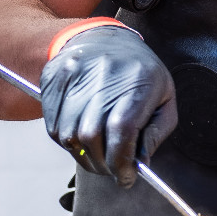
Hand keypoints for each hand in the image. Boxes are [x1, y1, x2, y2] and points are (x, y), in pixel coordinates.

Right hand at [39, 24, 176, 184]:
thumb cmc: (138, 72)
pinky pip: (53, 127)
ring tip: (98, 155)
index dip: (122, 161)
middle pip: (92, 136)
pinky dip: (68, 143)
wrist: (102, 38)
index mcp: (138, 79)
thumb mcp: (164, 98)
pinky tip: (82, 140)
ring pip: (69, 135)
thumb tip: (140, 163)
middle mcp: (103, 74)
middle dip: (103, 164)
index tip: (126, 177)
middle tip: (112, 169)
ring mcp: (73, 75)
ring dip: (84, 156)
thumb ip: (156, 133)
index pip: (122, 130)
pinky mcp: (53, 80)